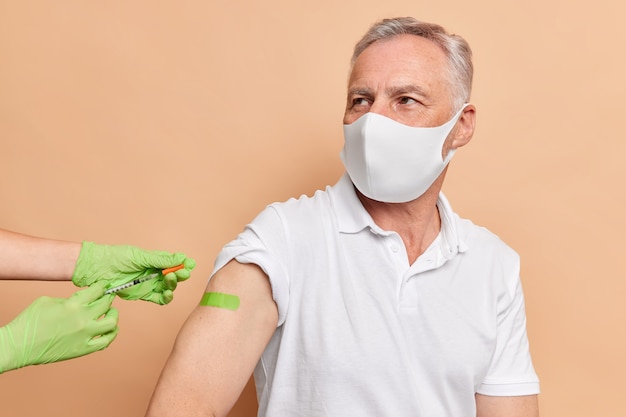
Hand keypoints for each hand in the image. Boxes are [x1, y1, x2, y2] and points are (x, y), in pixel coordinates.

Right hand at [0, 283, 117, 372]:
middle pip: (106, 304)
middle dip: (108, 298)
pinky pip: (105, 342)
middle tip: (108, 297)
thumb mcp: (48, 301)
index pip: (96, 291)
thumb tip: (80, 301)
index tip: (103, 286)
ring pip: (111, 323)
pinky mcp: (83, 349)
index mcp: (73, 304)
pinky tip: (110, 329)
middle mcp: (82, 319)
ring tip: (111, 313)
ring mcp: (84, 335)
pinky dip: (111, 334)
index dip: (101, 287)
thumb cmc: (29, 322)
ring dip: (113, 315)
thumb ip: (68, 300)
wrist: (19, 345)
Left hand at [72, 241, 195, 304]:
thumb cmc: (116, 258)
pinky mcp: (142, 294)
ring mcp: (148, 284)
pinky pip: (158, 298)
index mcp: (154, 260)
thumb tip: (180, 258)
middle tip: (182, 273)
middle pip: (173, 276)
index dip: (183, 264)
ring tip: (170, 280)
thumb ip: (160, 260)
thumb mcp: (140, 256)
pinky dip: (165, 298)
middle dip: (180, 275)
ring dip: (172, 285)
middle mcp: (153, 272)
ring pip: (167, 287)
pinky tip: (168, 294)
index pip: (173, 262)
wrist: (97, 269)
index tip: (190, 265)